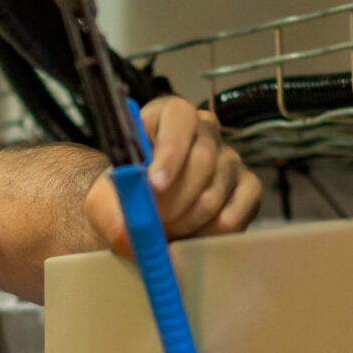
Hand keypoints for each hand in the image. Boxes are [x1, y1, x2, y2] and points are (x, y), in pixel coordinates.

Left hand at [84, 94, 262, 258]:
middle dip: (174, 201)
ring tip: (167, 232)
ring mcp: (230, 158)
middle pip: (202, 160)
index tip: (154, 186)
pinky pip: (235, 213)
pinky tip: (192, 237)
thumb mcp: (104, 203)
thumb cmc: (124, 198)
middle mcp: (204, 130)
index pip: (179, 116)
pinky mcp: (248, 188)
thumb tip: (128, 236)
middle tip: (155, 223)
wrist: (142, 214)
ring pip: (215, 193)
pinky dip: (210, 233)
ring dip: (187, 221)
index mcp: (167, 116)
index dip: (170, 151)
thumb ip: (111, 214)